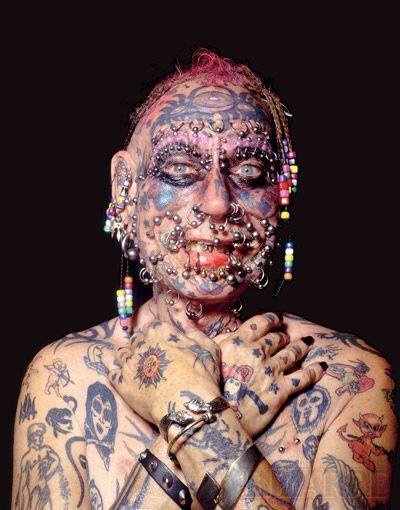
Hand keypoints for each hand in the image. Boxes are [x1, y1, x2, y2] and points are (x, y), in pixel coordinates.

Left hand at [108, 320, 220, 424]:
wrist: (186, 406)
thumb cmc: (201, 377)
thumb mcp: (208, 349)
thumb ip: (195, 333)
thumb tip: (187, 325)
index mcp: (161, 331)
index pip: (151, 326)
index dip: (155, 335)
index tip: (159, 343)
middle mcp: (142, 343)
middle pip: (136, 339)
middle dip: (142, 346)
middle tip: (149, 357)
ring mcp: (130, 363)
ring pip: (122, 354)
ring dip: (129, 357)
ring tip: (136, 366)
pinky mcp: (122, 382)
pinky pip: (112, 372)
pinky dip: (115, 371)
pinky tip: (119, 372)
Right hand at [216, 312, 325, 436]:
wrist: (215, 419)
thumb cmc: (208, 389)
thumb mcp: (206, 358)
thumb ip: (216, 342)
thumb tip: (221, 331)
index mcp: (239, 342)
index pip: (261, 323)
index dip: (272, 319)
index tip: (277, 319)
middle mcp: (257, 352)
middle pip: (277, 338)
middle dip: (284, 336)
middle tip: (287, 336)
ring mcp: (271, 370)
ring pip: (293, 353)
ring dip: (301, 347)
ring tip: (307, 344)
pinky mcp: (281, 390)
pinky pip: (303, 377)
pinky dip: (314, 370)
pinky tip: (321, 366)